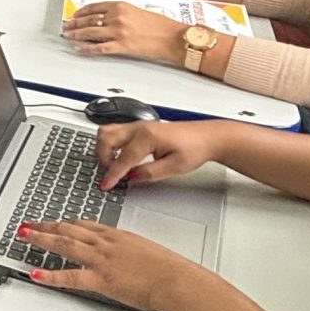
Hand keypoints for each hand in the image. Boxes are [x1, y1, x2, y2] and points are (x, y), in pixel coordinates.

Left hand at [14, 219, 215, 310]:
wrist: (176, 279)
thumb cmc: (169, 269)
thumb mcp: (148, 252)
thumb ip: (133, 252)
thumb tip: (130, 258)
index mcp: (117, 235)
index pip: (85, 225)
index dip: (66, 223)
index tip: (54, 222)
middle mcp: (106, 243)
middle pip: (70, 229)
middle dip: (46, 225)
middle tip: (28, 224)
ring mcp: (102, 259)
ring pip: (65, 244)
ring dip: (41, 238)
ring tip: (23, 236)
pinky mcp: (101, 278)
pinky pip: (70, 276)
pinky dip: (50, 275)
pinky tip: (35, 273)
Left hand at [62, 0, 188, 66]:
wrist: (173, 37)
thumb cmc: (162, 25)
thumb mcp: (139, 10)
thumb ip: (122, 12)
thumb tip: (108, 18)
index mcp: (121, 5)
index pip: (95, 6)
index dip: (81, 11)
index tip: (76, 14)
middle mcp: (117, 17)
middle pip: (89, 19)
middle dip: (75, 23)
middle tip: (67, 25)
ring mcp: (118, 32)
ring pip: (90, 33)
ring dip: (76, 35)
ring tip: (69, 36)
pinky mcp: (122, 46)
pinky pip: (99, 48)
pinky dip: (87, 49)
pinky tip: (80, 49)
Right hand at [91, 119, 228, 187]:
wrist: (207, 137)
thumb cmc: (195, 148)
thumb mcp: (174, 167)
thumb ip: (149, 173)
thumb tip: (131, 177)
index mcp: (148, 136)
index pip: (123, 158)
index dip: (112, 174)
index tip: (105, 185)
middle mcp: (140, 128)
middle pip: (106, 138)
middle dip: (102, 158)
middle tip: (109, 174)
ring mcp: (139, 126)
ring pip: (108, 131)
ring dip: (104, 149)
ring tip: (112, 166)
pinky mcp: (140, 128)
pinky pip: (116, 132)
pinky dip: (111, 145)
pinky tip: (119, 157)